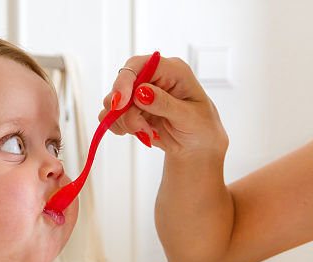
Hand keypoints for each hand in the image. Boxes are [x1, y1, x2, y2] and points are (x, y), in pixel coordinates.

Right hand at [99, 54, 227, 157]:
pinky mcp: (131, 110)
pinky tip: (138, 133)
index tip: (120, 104)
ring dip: (124, 122)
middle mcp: (152, 78)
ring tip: (147, 132)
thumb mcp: (189, 117)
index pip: (139, 64)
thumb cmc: (201, 127)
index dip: (125, 81)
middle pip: (122, 85)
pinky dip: (119, 127)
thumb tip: (140, 92)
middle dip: (125, 110)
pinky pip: (111, 116)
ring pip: (114, 103)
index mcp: (171, 71)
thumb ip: (165, 104)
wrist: (197, 145)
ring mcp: (139, 94)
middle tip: (141, 128)